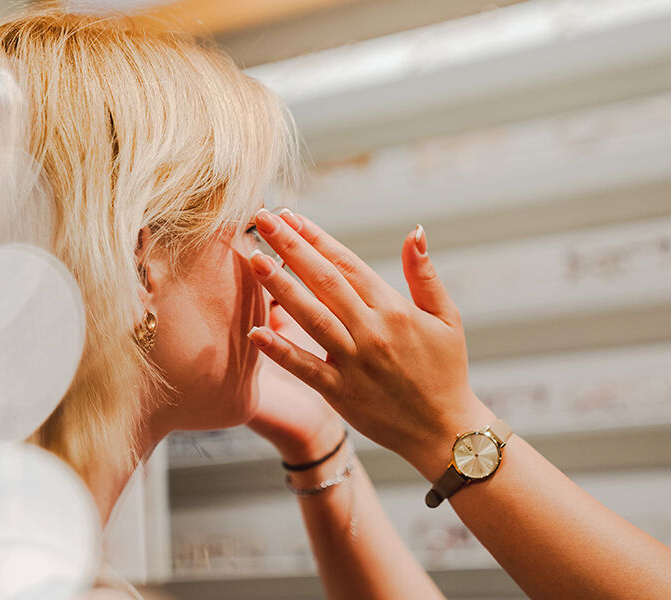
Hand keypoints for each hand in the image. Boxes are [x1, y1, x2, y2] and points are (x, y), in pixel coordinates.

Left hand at [245, 210, 494, 482]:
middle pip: (324, 280)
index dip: (316, 237)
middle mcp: (372, 330)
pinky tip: (255, 331)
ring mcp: (354, 362)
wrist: (445, 431)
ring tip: (255, 260)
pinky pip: (305, 368)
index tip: (290, 216)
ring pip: (311, 317)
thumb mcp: (447, 317)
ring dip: (281, 287)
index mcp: (394, 308)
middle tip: (262, 220)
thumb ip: (424, 274)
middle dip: (290, 247)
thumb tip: (414, 231)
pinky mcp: (341, 393)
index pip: (347, 263)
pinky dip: (280, 351)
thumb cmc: (445, 370)